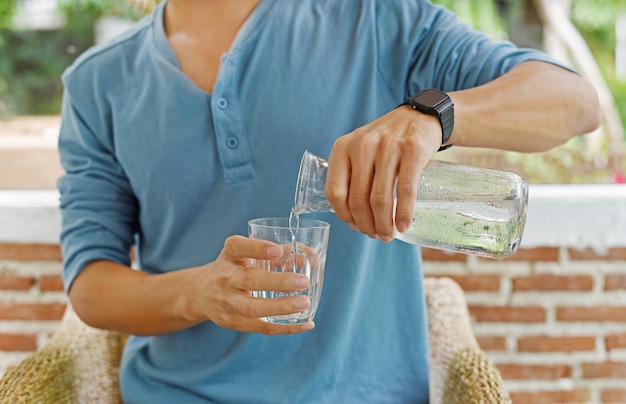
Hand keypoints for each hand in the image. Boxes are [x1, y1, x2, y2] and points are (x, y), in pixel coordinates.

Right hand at [187, 235, 313, 334]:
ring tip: (304, 303)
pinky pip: (261, 328)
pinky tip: (307, 324)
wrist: (200, 293)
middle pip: (249, 281)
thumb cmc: (233, 268)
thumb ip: (275, 252)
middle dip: (278, 282)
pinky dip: (286, 328)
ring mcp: (227, 303)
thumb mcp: (244, 254)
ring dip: (281, 307)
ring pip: (253, 308)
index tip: (278, 250)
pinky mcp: (233, 322)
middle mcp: (225, 278)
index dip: (258, 248)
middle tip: (304, 281)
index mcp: (229, 255)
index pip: (238, 248)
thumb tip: (311, 256)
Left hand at [326, 106, 441, 240]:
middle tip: (377, 236)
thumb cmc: (385, 141)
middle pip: (358, 200)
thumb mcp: (359, 151)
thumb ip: (352, 179)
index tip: (356, 226)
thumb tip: (355, 221)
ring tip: (389, 234)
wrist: (418, 117)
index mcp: (342, 148)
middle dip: (367, 225)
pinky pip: (405, 190)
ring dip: (384, 224)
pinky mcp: (412, 151)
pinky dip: (404, 213)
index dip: (344, 216)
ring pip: (380, 199)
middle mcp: (362, 146)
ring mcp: (387, 147)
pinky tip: (404, 225)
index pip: (335, 192)